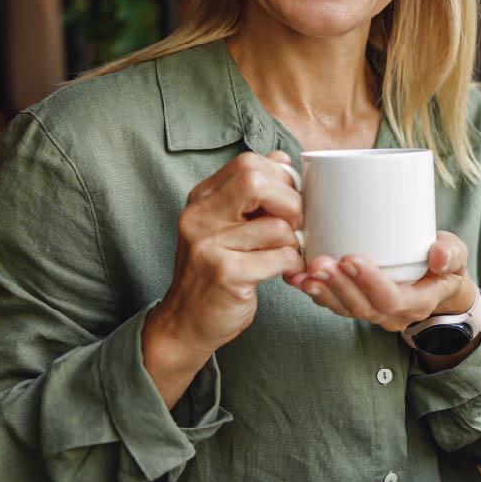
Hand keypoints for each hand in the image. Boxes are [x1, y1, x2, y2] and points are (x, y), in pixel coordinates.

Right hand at [144, 151, 303, 403]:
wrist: (185, 321)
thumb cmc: (215, 270)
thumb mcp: (224, 224)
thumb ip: (250, 193)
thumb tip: (283, 159)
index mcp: (201, 199)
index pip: (249, 164)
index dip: (281, 178)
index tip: (289, 201)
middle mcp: (199, 217)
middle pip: (258, 182)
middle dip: (291, 203)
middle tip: (294, 226)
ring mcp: (209, 245)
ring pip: (277, 225)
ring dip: (294, 242)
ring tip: (287, 253)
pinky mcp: (226, 274)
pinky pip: (280, 258)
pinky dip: (293, 264)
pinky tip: (285, 272)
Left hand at [287, 231, 475, 332]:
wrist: (438, 283)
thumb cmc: (444, 265)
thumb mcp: (457, 256)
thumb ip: (450, 254)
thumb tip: (437, 256)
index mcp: (418, 302)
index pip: (392, 299)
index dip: (370, 282)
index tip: (351, 259)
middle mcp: (393, 314)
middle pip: (362, 307)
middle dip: (338, 285)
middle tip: (319, 262)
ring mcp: (373, 313)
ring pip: (344, 309)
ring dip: (322, 291)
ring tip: (303, 272)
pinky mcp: (356, 305)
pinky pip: (334, 304)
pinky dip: (314, 292)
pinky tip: (295, 277)